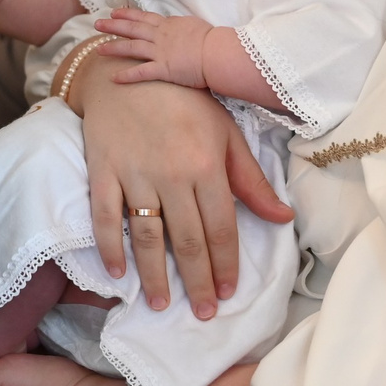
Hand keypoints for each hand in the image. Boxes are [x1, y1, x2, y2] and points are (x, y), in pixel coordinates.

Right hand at [69, 52, 288, 317]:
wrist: (126, 71)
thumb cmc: (184, 101)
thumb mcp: (225, 133)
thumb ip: (251, 180)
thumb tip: (283, 218)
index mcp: (206, 166)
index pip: (221, 227)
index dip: (226, 264)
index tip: (229, 293)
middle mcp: (171, 175)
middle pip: (186, 240)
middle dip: (197, 281)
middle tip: (203, 314)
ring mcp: (133, 174)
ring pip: (146, 236)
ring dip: (154, 275)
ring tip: (161, 305)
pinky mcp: (102, 172)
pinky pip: (104, 217)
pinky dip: (108, 247)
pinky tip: (117, 274)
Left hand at [96, 7, 212, 88]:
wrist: (217, 52)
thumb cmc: (213, 40)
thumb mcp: (195, 25)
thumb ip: (182, 26)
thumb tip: (178, 27)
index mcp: (169, 25)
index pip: (144, 17)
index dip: (128, 14)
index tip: (115, 12)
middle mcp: (161, 36)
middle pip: (132, 29)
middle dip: (113, 25)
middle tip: (97, 23)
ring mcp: (160, 52)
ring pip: (131, 48)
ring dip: (113, 47)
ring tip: (98, 49)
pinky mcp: (163, 69)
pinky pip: (141, 72)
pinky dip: (126, 75)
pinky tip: (113, 78)